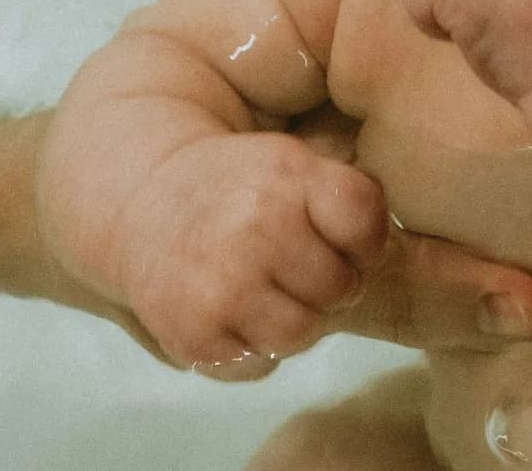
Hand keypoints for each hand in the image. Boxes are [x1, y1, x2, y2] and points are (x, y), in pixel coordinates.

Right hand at [112, 131, 389, 380]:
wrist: (141, 203)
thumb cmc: (240, 189)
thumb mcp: (295, 165)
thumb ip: (352, 202)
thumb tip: (390, 261)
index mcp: (287, 175)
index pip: (364, 224)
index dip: (362, 240)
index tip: (335, 236)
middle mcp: (254, 229)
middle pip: (342, 288)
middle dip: (328, 283)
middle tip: (293, 266)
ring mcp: (222, 287)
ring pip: (304, 333)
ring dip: (294, 320)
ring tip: (264, 291)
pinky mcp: (196, 336)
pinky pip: (260, 365)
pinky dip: (252, 347)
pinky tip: (230, 310)